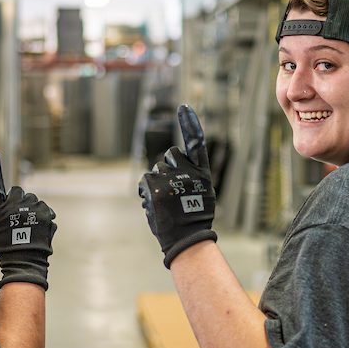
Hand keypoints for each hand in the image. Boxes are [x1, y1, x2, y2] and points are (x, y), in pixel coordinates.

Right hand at [0, 151, 56, 289]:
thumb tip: (0, 214)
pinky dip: (44, 218)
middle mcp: (17, 204)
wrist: (25, 262)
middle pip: (19, 192)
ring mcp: (34, 208)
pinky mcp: (48, 214)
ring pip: (35, 202)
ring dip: (33, 210)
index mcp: (1, 208)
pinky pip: (46, 211)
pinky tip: (39, 231)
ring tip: (30, 228)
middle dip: (20, 201)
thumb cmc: (6, 249)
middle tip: (19, 218)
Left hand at [138, 104, 216, 267]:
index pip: (197, 142)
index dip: (190, 123)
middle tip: (172, 190)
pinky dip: (147, 191)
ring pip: (157, 169)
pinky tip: (155, 204)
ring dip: (157, 183)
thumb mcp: (202, 193)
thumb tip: (172, 162)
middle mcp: (188, 171)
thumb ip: (190, 175)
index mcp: (202, 172)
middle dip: (168, 168)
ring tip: (166, 202)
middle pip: (171, 155)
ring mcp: (171, 178)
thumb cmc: (193, 219)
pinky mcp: (154, 185)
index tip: (183, 107)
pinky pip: (145, 179)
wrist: (186, 239)